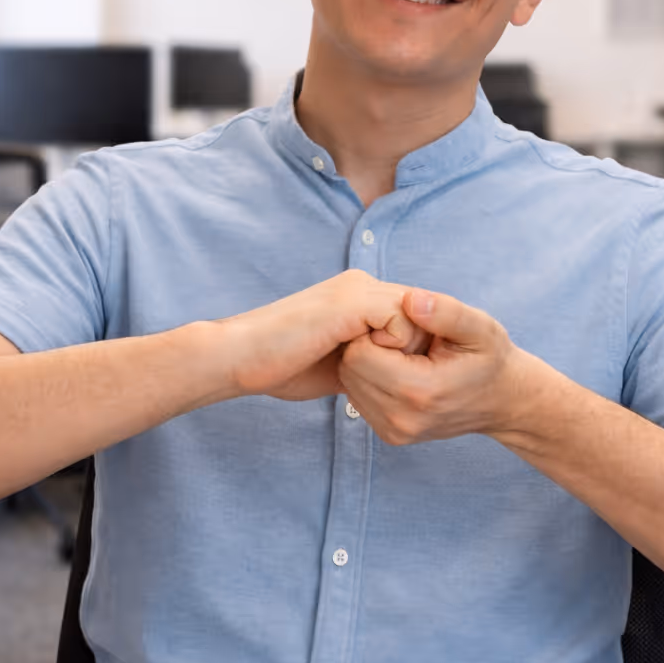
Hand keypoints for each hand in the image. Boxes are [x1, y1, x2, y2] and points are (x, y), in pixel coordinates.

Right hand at [224, 270, 431, 401]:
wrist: (239, 357)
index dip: (416, 347)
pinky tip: (359, 362)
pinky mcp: (353, 302)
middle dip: (418, 350)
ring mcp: (358, 289)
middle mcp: (362, 284)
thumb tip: (398, 378)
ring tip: (374, 371)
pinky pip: (404, 322)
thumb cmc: (282, 365)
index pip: (414, 313)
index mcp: (358, 296)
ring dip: (406, 352)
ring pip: (420, 316)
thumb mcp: (339, 363)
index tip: (404, 375)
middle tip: (392, 376)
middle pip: (424, 313)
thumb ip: (368, 359)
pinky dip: (393, 350)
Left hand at [339, 288, 532, 444]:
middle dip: (368, 346)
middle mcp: (401, 418)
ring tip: (403, 356)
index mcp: (420, 391)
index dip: (374, 331)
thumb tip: (410, 299)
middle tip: (403, 340)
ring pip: (349, 383)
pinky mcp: (390, 435)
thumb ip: (445, 311)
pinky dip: (371, 380)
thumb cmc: (491, 359)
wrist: (503, 402)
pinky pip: (358, 397)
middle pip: (349, 369)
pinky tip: (399, 371)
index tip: (402, 328)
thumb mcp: (479, 327)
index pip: (359, 354)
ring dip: (367, 363)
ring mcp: (394, 431)